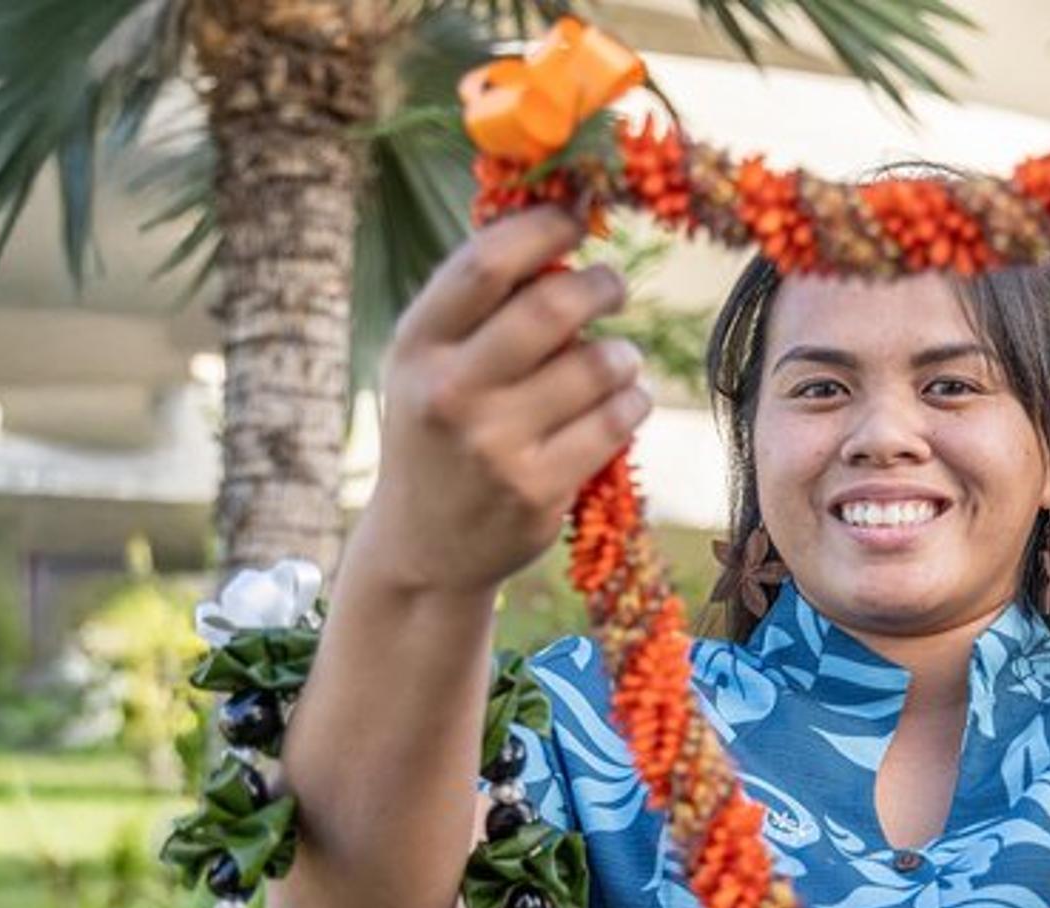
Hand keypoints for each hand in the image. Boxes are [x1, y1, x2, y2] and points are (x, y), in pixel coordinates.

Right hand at [361, 208, 651, 596]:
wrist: (425, 544)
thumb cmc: (440, 430)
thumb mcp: (430, 363)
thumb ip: (479, 304)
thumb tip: (557, 222)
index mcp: (417, 345)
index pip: (485, 264)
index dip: (543, 229)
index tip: (576, 220)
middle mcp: (449, 393)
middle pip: (551, 309)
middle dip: (600, 286)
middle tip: (614, 287)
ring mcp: (495, 446)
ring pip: (596, 366)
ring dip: (622, 354)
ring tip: (619, 360)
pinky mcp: (537, 490)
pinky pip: (614, 423)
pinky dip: (633, 401)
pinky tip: (625, 401)